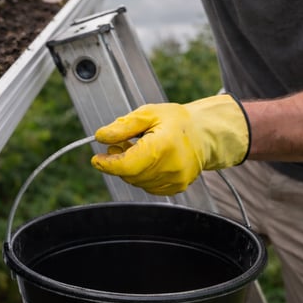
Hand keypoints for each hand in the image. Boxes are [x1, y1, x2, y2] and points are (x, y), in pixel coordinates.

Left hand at [91, 94, 250, 194]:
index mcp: (163, 146)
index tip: (97, 159)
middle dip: (118, 162)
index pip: (127, 165)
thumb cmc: (178, 121)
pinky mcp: (176, 188)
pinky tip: (149, 159)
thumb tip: (101, 137)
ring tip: (137, 148)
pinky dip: (142, 174)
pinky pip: (148, 186)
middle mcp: (170, 167)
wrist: (206, 134)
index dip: (107, 164)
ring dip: (130, 168)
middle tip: (119, 144)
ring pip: (137, 181)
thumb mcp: (149, 114)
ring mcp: (175, 180)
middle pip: (130, 174)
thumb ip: (123, 126)